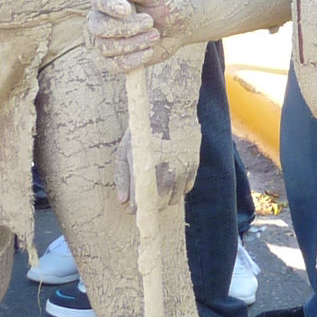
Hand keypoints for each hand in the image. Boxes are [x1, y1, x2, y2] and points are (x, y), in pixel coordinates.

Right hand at [86, 0, 187, 72]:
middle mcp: (99, 18)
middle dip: (127, 28)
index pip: (99, 0)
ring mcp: (103, 40)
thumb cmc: (166, 5)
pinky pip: (113, 65)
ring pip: (106, 48)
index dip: (110, 6)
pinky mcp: (112, 59)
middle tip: (150, 23)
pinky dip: (132, 61)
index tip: (128, 10)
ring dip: (134, 44)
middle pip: (99, 28)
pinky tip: (148, 52)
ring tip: (154, 36)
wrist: (179, 27)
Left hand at [113, 80, 198, 206]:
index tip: (133, 208)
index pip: (140, 205)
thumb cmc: (143, 129)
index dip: (136, 209)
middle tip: (145, 197)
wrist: (170, 108)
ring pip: (174, 200)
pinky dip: (178, 188)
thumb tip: (122, 201)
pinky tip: (171, 178)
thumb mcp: (126, 150)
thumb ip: (123, 177)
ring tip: (158, 187)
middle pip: (158, 206)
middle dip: (150, 205)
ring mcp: (181, 171)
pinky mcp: (193, 166)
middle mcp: (164, 175)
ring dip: (165, 198)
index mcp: (144, 172)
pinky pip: (186, 189)